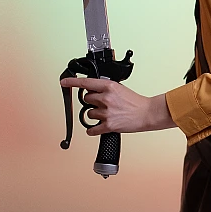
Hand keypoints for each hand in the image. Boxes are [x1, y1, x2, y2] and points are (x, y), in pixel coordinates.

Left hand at [60, 78, 176, 134]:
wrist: (147, 113)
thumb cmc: (136, 102)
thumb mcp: (120, 89)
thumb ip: (106, 89)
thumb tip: (94, 91)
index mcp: (110, 87)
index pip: (86, 83)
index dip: (72, 82)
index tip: (63, 82)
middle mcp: (106, 98)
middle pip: (87, 99)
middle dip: (93, 102)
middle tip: (103, 104)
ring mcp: (106, 113)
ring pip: (89, 114)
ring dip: (96, 115)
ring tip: (107, 114)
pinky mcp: (108, 126)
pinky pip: (92, 129)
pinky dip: (93, 130)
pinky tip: (98, 128)